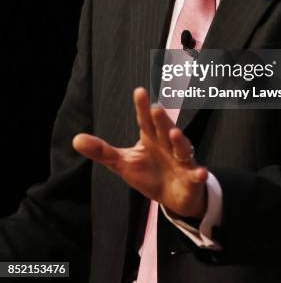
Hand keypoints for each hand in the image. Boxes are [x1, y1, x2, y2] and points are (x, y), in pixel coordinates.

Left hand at [72, 87, 207, 218]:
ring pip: (181, 148)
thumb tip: (75, 139)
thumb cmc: (149, 173)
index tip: (139, 91)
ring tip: (174, 132)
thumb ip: (102, 151)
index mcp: (150, 137)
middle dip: (161, 119)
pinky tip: (199, 173)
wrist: (174, 195)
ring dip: (180, 141)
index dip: (142, 107)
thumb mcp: (123, 162)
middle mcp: (167, 144)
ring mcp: (181, 160)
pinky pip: (195, 175)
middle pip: (163, 129)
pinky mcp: (191, 177)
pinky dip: (199, 173)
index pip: (144, 120)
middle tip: (155, 108)